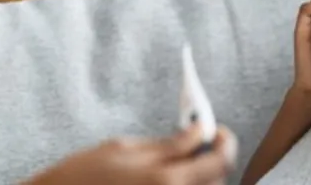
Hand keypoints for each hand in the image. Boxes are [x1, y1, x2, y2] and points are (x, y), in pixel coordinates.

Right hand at [27, 126, 236, 184]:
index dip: (225, 142)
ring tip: (174, 165)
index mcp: (166, 180)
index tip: (218, 131)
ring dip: (198, 176)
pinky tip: (162, 179)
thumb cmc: (84, 174)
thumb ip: (168, 144)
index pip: (220, 161)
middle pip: (216, 180)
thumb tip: (199, 132)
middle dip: (212, 159)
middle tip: (196, 144)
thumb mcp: (125, 148)